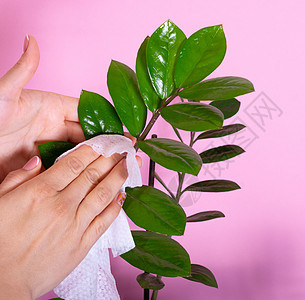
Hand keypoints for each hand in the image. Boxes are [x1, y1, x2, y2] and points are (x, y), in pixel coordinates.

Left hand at [0, 35, 141, 180]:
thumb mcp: (4, 93)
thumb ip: (23, 70)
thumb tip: (31, 40)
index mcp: (50, 108)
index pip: (87, 113)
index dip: (107, 122)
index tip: (126, 133)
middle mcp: (51, 127)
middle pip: (87, 136)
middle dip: (107, 145)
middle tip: (127, 155)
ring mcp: (45, 147)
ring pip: (77, 155)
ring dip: (95, 162)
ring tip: (116, 170)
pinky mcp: (37, 165)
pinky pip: (62, 171)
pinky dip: (77, 176)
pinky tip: (91, 182)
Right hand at [0, 145, 129, 298]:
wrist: (4, 280)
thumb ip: (19, 178)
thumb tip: (38, 160)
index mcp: (40, 192)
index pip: (74, 162)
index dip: (94, 149)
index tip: (106, 140)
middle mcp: (62, 205)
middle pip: (93, 174)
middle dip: (111, 157)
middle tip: (124, 146)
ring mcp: (75, 225)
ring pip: (103, 194)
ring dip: (119, 176)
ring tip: (129, 164)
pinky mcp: (83, 244)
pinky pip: (105, 220)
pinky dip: (116, 206)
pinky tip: (122, 195)